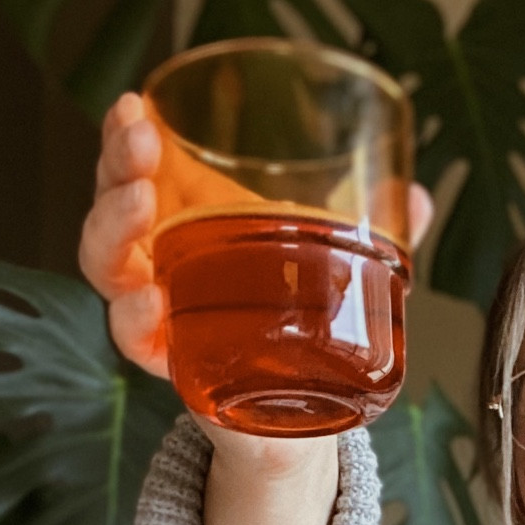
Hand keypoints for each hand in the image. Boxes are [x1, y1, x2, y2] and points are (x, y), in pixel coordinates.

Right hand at [78, 92, 434, 456]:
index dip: (123, 135)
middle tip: (140, 145)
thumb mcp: (331, 270)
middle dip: (116, 167)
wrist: (291, 419)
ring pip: (107, 264)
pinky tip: (148, 299)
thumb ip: (370, 234)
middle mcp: (161, 262)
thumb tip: (416, 199)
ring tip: (140, 203)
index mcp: (190, 224)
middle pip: (113, 204)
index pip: (138, 167)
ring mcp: (158, 310)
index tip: (136, 104)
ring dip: (111, 227)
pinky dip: (132, 318)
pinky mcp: (171, 361)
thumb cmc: (297, 329)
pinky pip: (131, 339)